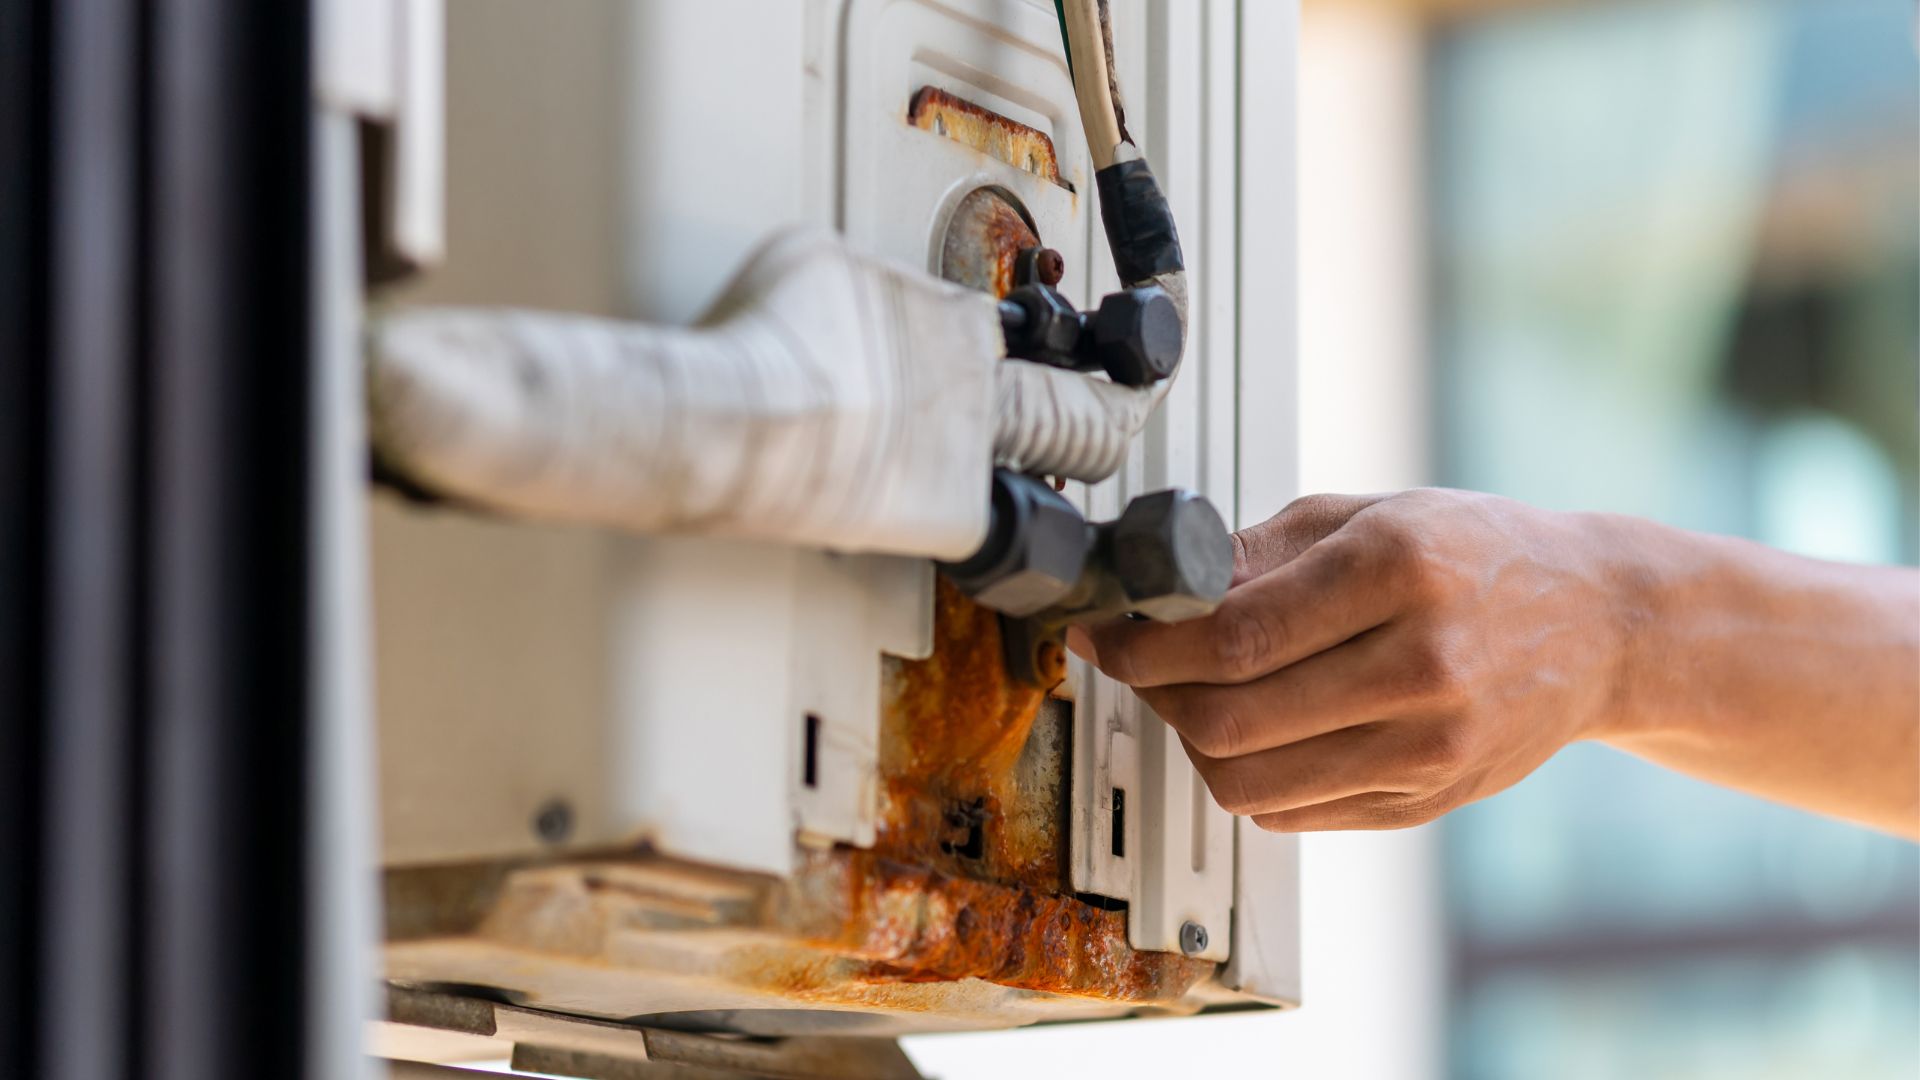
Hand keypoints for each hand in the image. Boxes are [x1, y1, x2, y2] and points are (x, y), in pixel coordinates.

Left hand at [1069, 489, 1637, 830]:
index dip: (1144, 643)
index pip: (1233, 636)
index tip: (1103, 633)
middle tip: (1138, 663)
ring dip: (1192, 742)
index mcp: (1399, 570)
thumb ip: (1261, 550)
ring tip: (1191, 697)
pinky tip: (1253, 732)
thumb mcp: (1372, 514)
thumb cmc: (1482, 554)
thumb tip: (1161, 586)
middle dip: (1156, 693)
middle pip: (1230, 719)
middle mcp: (1421, 664)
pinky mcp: (1428, 798)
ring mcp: (1430, 745)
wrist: (1601, 623)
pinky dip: (1246, 777)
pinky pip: (1292, 812)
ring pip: (1249, 781)